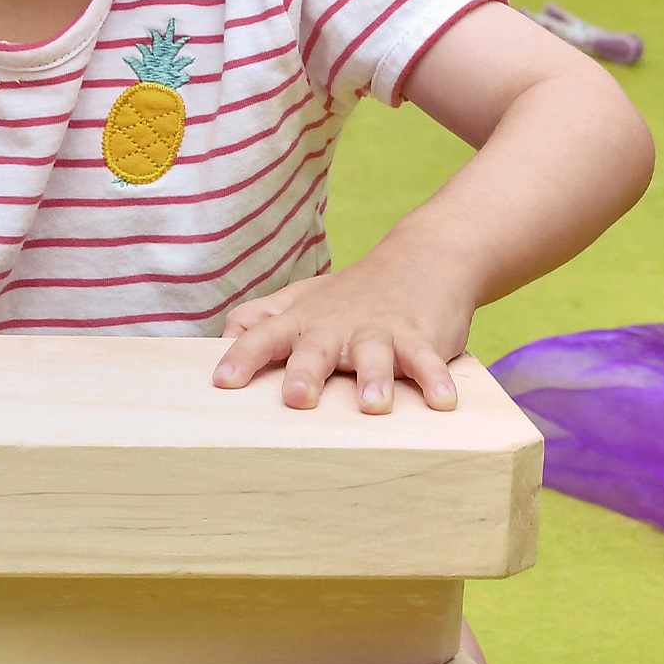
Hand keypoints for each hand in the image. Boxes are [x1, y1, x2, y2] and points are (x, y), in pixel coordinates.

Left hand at [211, 250, 474, 413]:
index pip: (263, 337)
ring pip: (374, 355)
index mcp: (302, 322)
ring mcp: (379, 330)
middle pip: (316, 350)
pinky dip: (436, 380)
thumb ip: (259, 318)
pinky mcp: (419, 336)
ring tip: (372, 404)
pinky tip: (443, 402)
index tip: (223, 382)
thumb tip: (221, 339)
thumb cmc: (351, 294)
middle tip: (297, 398)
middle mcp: (336, 326)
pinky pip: (428, 361)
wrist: (422, 258)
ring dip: (373, 379)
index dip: (242, 358)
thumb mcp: (300, 300)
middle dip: (306, 373)